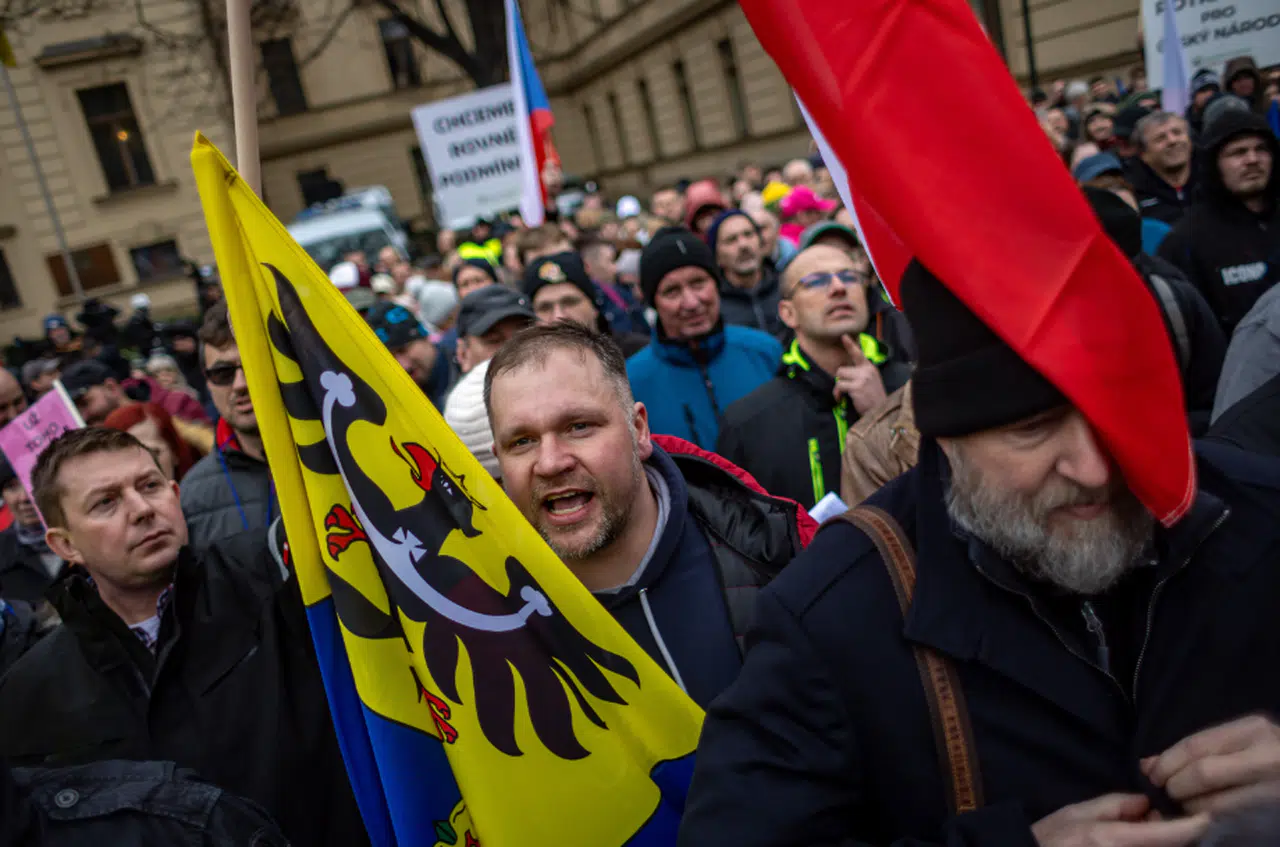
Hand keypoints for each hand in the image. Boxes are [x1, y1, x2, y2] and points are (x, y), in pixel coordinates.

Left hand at [833, 336, 886, 415]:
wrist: (880, 411)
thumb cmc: (873, 397)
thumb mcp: (870, 381)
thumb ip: (860, 373)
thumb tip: (842, 372)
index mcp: (870, 368)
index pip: (859, 354)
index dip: (850, 345)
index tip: (843, 336)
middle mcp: (867, 371)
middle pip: (841, 369)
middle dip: (840, 380)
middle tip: (845, 389)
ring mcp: (862, 378)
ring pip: (839, 377)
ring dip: (839, 387)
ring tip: (845, 394)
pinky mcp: (857, 387)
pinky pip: (839, 386)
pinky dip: (837, 394)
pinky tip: (842, 399)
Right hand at [1032, 793, 1208, 846]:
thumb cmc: (1050, 838)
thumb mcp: (1077, 812)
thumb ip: (1115, 805)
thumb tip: (1147, 805)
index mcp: (1114, 839)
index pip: (1167, 834)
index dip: (1192, 826)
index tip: (1208, 817)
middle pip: (1170, 846)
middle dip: (1172, 833)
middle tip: (1152, 816)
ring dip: (1161, 839)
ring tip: (1140, 826)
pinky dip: (1150, 843)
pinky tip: (1135, 837)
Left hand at [1144, 715, 1279, 814]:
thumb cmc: (1265, 753)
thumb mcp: (1237, 741)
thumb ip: (1197, 749)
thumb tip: (1146, 765)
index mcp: (1252, 730)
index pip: (1196, 746)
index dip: (1166, 763)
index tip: (1151, 775)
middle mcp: (1266, 757)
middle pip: (1203, 774)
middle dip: (1176, 787)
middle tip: (1166, 794)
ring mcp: (1274, 788)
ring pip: (1216, 803)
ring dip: (1190, 808)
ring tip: (1183, 806)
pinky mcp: (1273, 815)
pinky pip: (1230, 820)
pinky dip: (1207, 820)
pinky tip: (1200, 817)